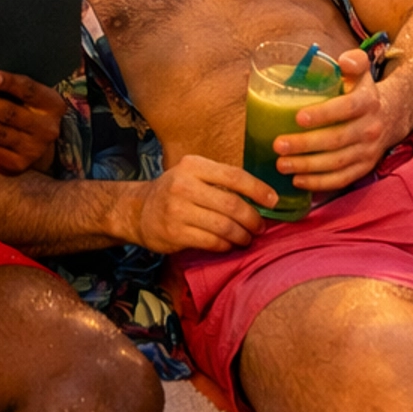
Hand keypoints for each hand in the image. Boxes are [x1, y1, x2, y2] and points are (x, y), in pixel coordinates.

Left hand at [0, 70, 64, 175]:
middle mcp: (47, 128)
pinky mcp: (19, 164)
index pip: (30, 90)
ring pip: (0, 134)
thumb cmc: (27, 110)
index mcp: (52, 104)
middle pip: (11, 113)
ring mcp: (33, 148)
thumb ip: (13, 89)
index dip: (10, 83)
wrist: (38, 145)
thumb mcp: (30, 98)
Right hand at [134, 155, 274, 252]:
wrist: (139, 210)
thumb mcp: (193, 174)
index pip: (234, 175)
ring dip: (241, 235)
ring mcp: (178, 210)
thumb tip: (261, 194)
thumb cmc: (175, 191)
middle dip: (252, 218)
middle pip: (232, 204)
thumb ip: (221, 180)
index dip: (258, 189)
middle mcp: (184, 185)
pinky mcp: (175, 233)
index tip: (273, 200)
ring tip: (247, 237)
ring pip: (224, 226)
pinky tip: (229, 244)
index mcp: (194, 166)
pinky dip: (226, 245)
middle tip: (260, 227)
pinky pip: (211, 241)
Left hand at [276, 48, 399, 191]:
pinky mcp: (364, 168)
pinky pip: (341, 179)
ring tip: (281, 164)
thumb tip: (342, 61)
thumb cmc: (362, 91)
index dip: (323, 114)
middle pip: (337, 140)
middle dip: (305, 144)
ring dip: (307, 167)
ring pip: (337, 163)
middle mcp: (370, 128)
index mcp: (368, 102)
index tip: (298, 117)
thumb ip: (353, 61)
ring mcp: (368, 151)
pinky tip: (297, 180)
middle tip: (278, 145)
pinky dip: (319, 183)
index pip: (347, 108)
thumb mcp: (361, 71)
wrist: (391, 116)